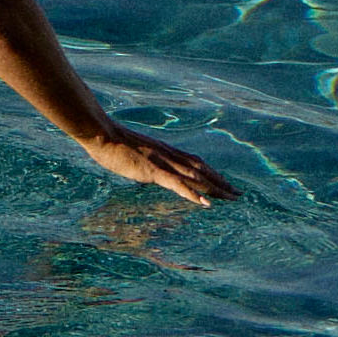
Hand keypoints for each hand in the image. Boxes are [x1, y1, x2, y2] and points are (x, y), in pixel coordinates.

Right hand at [79, 125, 229, 206]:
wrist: (100, 132)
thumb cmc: (112, 143)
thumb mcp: (135, 153)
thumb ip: (146, 162)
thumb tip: (149, 171)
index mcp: (165, 151)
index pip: (195, 162)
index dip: (212, 172)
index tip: (224, 182)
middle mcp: (169, 155)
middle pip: (201, 169)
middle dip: (221, 182)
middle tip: (237, 194)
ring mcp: (162, 162)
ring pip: (195, 176)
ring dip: (214, 188)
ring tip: (230, 198)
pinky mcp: (153, 171)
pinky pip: (177, 184)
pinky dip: (193, 194)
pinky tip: (204, 203)